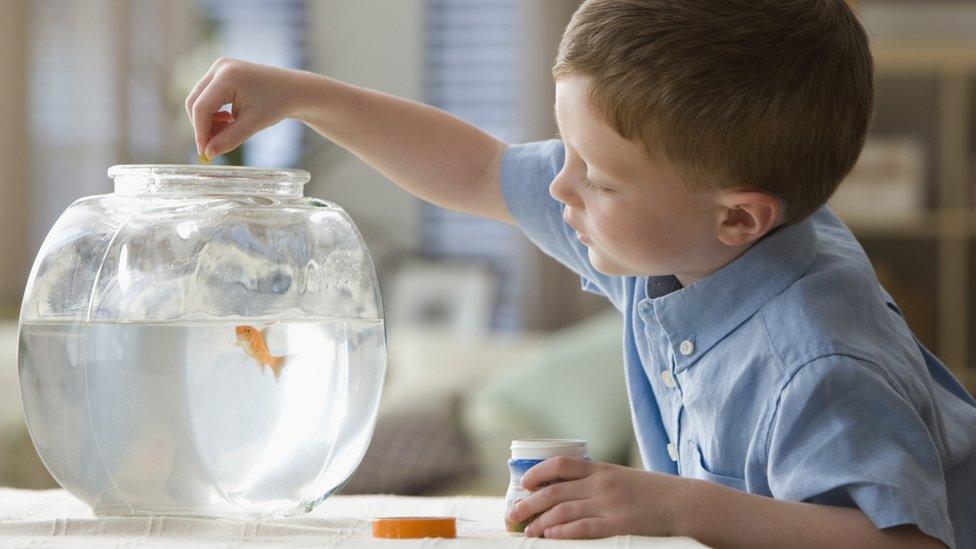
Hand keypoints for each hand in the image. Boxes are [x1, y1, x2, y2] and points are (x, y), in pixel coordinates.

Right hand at [184, 58, 307, 159]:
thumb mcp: (253, 124)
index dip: (200, 132)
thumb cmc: (276, 105)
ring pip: (198, 100)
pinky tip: (228, 121)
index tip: (205, 153)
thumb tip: (207, 154)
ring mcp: (219, 67)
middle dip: (202, 127)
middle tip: (214, 146)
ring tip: (227, 131)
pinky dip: (212, 113)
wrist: (292, 90)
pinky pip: (206, 96)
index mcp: (228, 76)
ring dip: (207, 121)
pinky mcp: (220, 72)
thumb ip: (229, 139)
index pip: (201, 107)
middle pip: (195, 102)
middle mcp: (219, 67)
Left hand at [506, 456, 690, 538]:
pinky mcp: (619, 525)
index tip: (522, 483)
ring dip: (540, 522)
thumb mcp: (622, 478)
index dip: (537, 472)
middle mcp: (601, 484)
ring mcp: (609, 504)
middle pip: (554, 491)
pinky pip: (583, 528)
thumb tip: (567, 489)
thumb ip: (597, 481)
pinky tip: (550, 536)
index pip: (561, 464)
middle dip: (528, 503)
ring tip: (528, 532)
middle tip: (513, 514)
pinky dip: (562, 532)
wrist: (685, 504)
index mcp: (602, 469)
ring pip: (563, 511)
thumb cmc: (653, 493)